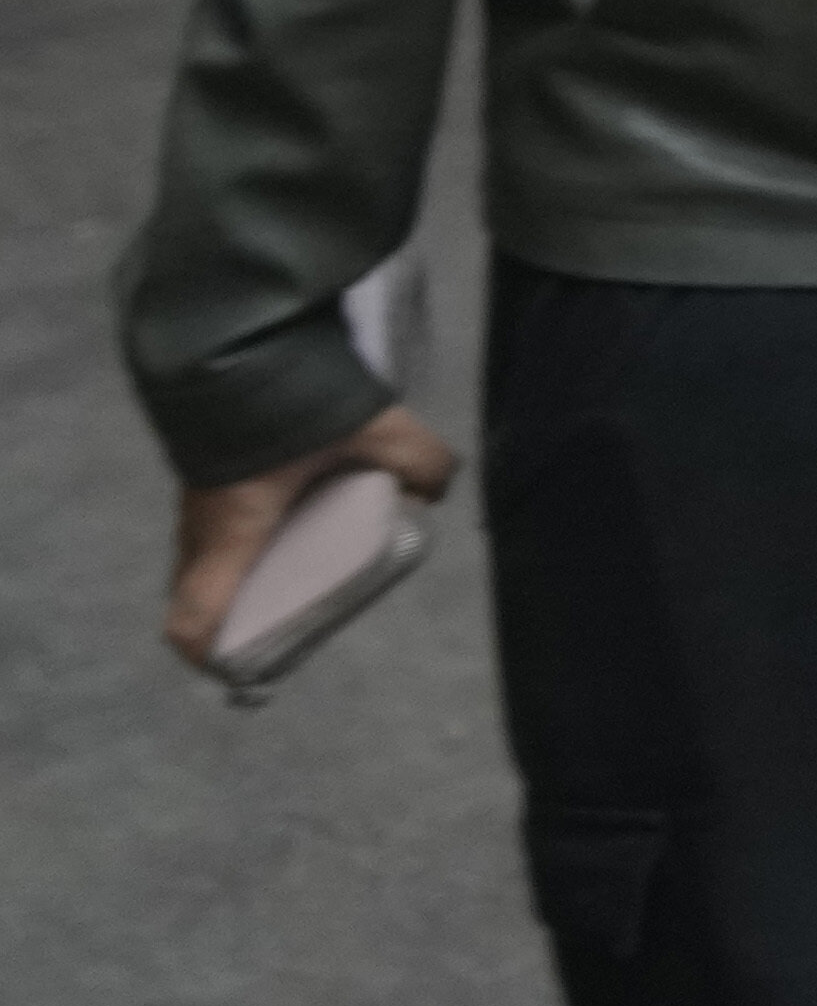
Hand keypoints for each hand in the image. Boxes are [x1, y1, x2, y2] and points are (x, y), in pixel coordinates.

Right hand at [166, 404, 456, 669]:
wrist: (240, 339)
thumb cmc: (297, 402)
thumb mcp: (378, 431)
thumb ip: (421, 463)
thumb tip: (433, 493)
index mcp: (232, 533)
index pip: (194, 619)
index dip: (212, 656)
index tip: (248, 667)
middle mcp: (202, 528)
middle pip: (203, 596)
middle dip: (241, 618)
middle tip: (296, 618)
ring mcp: (196, 502)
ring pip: (209, 561)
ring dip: (244, 577)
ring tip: (306, 574)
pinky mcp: (205, 476)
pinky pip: (216, 530)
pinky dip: (244, 544)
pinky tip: (294, 529)